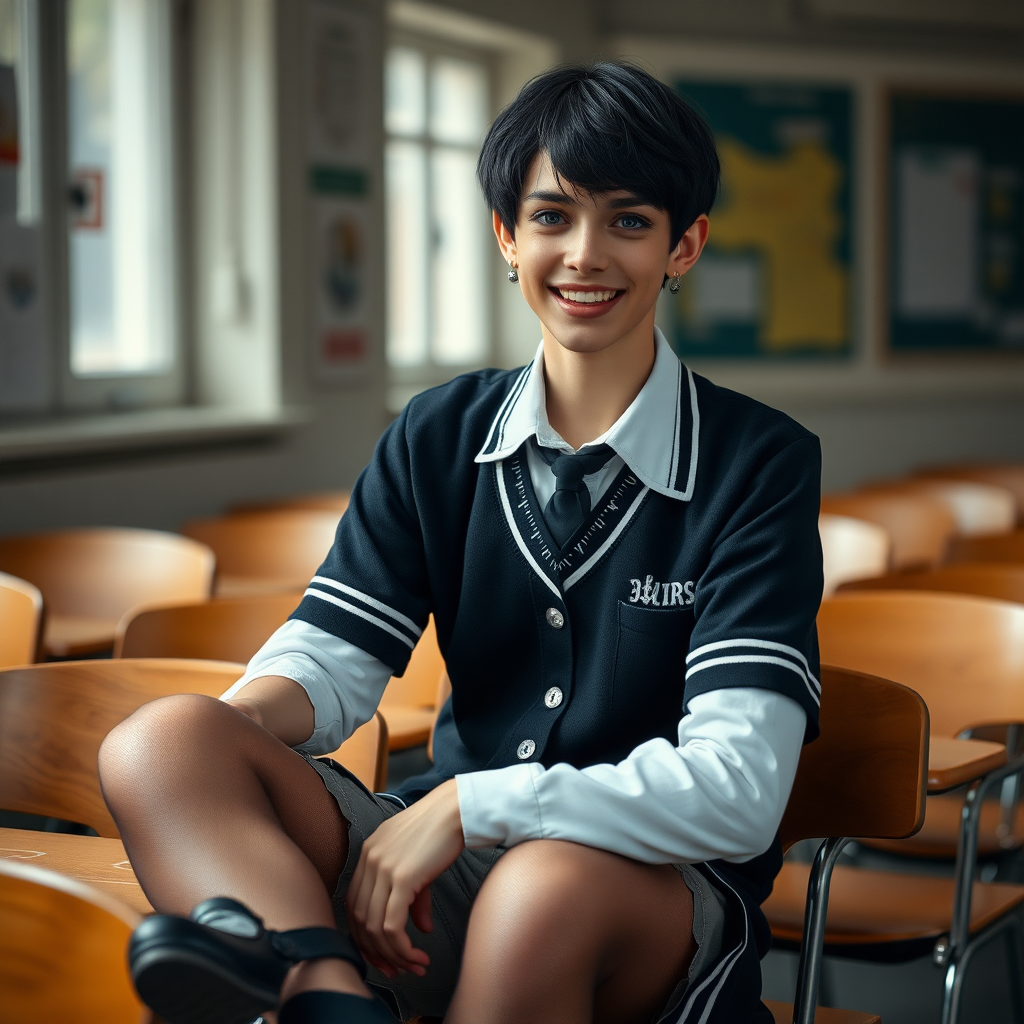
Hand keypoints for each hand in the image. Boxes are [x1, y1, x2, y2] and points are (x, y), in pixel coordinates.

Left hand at [347, 779, 464, 977]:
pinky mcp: (401, 877)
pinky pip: (391, 925)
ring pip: (374, 928)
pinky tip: (418, 956)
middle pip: (358, 921)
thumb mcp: (418, 863)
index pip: (353, 905)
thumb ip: (414, 896)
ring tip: (415, 966)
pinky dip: (402, 948)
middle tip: (395, 972)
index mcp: (368, 854)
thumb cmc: (441, 831)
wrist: (457, 809)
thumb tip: (421, 928)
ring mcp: (382, 868)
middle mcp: (369, 861)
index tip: (383, 956)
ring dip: (394, 955)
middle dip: (375, 953)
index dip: (364, 936)